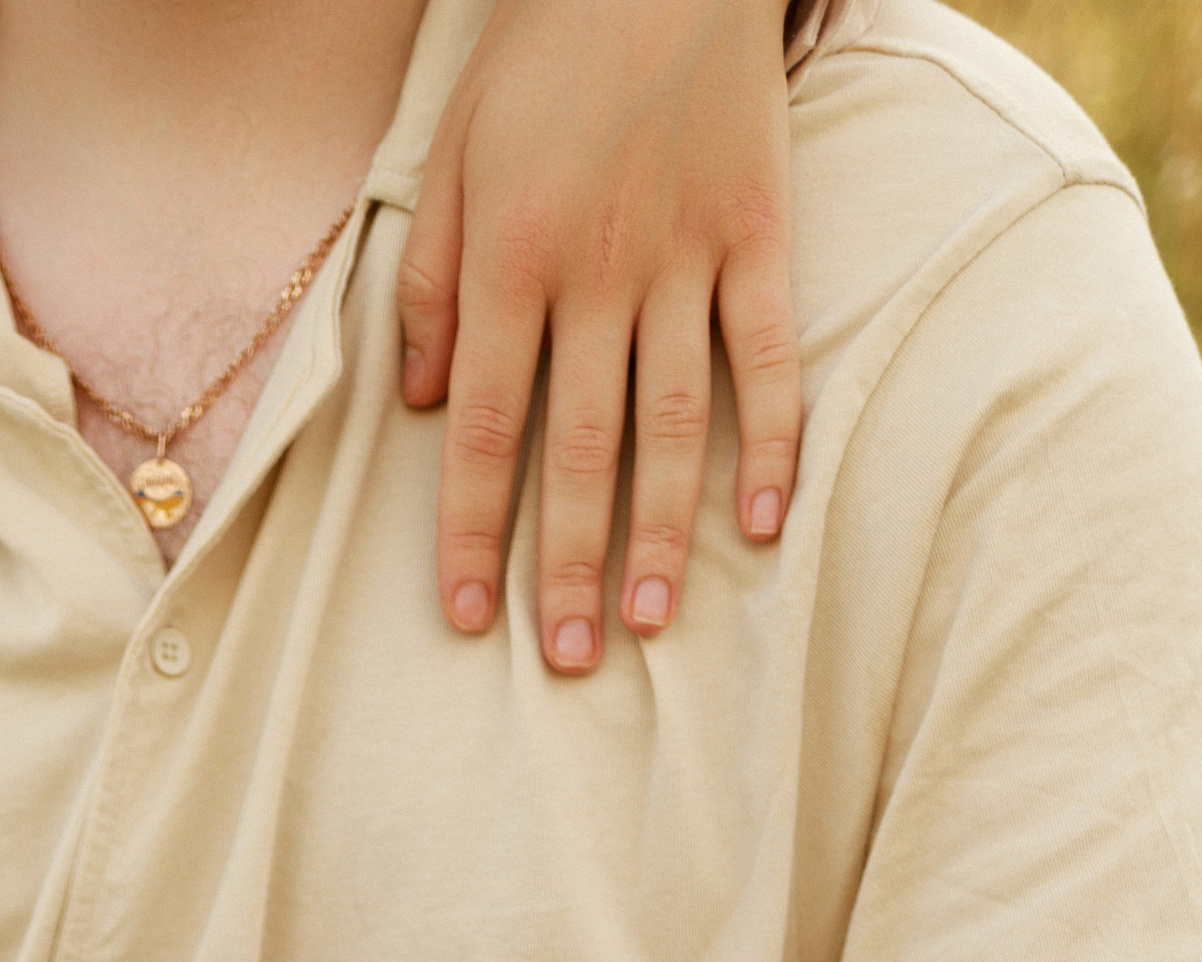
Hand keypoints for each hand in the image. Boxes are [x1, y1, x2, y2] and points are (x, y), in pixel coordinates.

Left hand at [406, 0, 799, 662]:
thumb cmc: (542, 51)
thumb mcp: (453, 150)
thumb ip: (433, 280)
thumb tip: (429, 405)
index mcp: (514, 261)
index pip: (487, 430)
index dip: (474, 533)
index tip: (468, 619)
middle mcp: (601, 275)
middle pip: (578, 450)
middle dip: (567, 564)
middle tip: (564, 660)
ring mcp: (688, 258)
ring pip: (673, 422)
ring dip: (663, 532)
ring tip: (650, 622)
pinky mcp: (760, 232)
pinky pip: (768, 353)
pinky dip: (772, 439)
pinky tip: (760, 523)